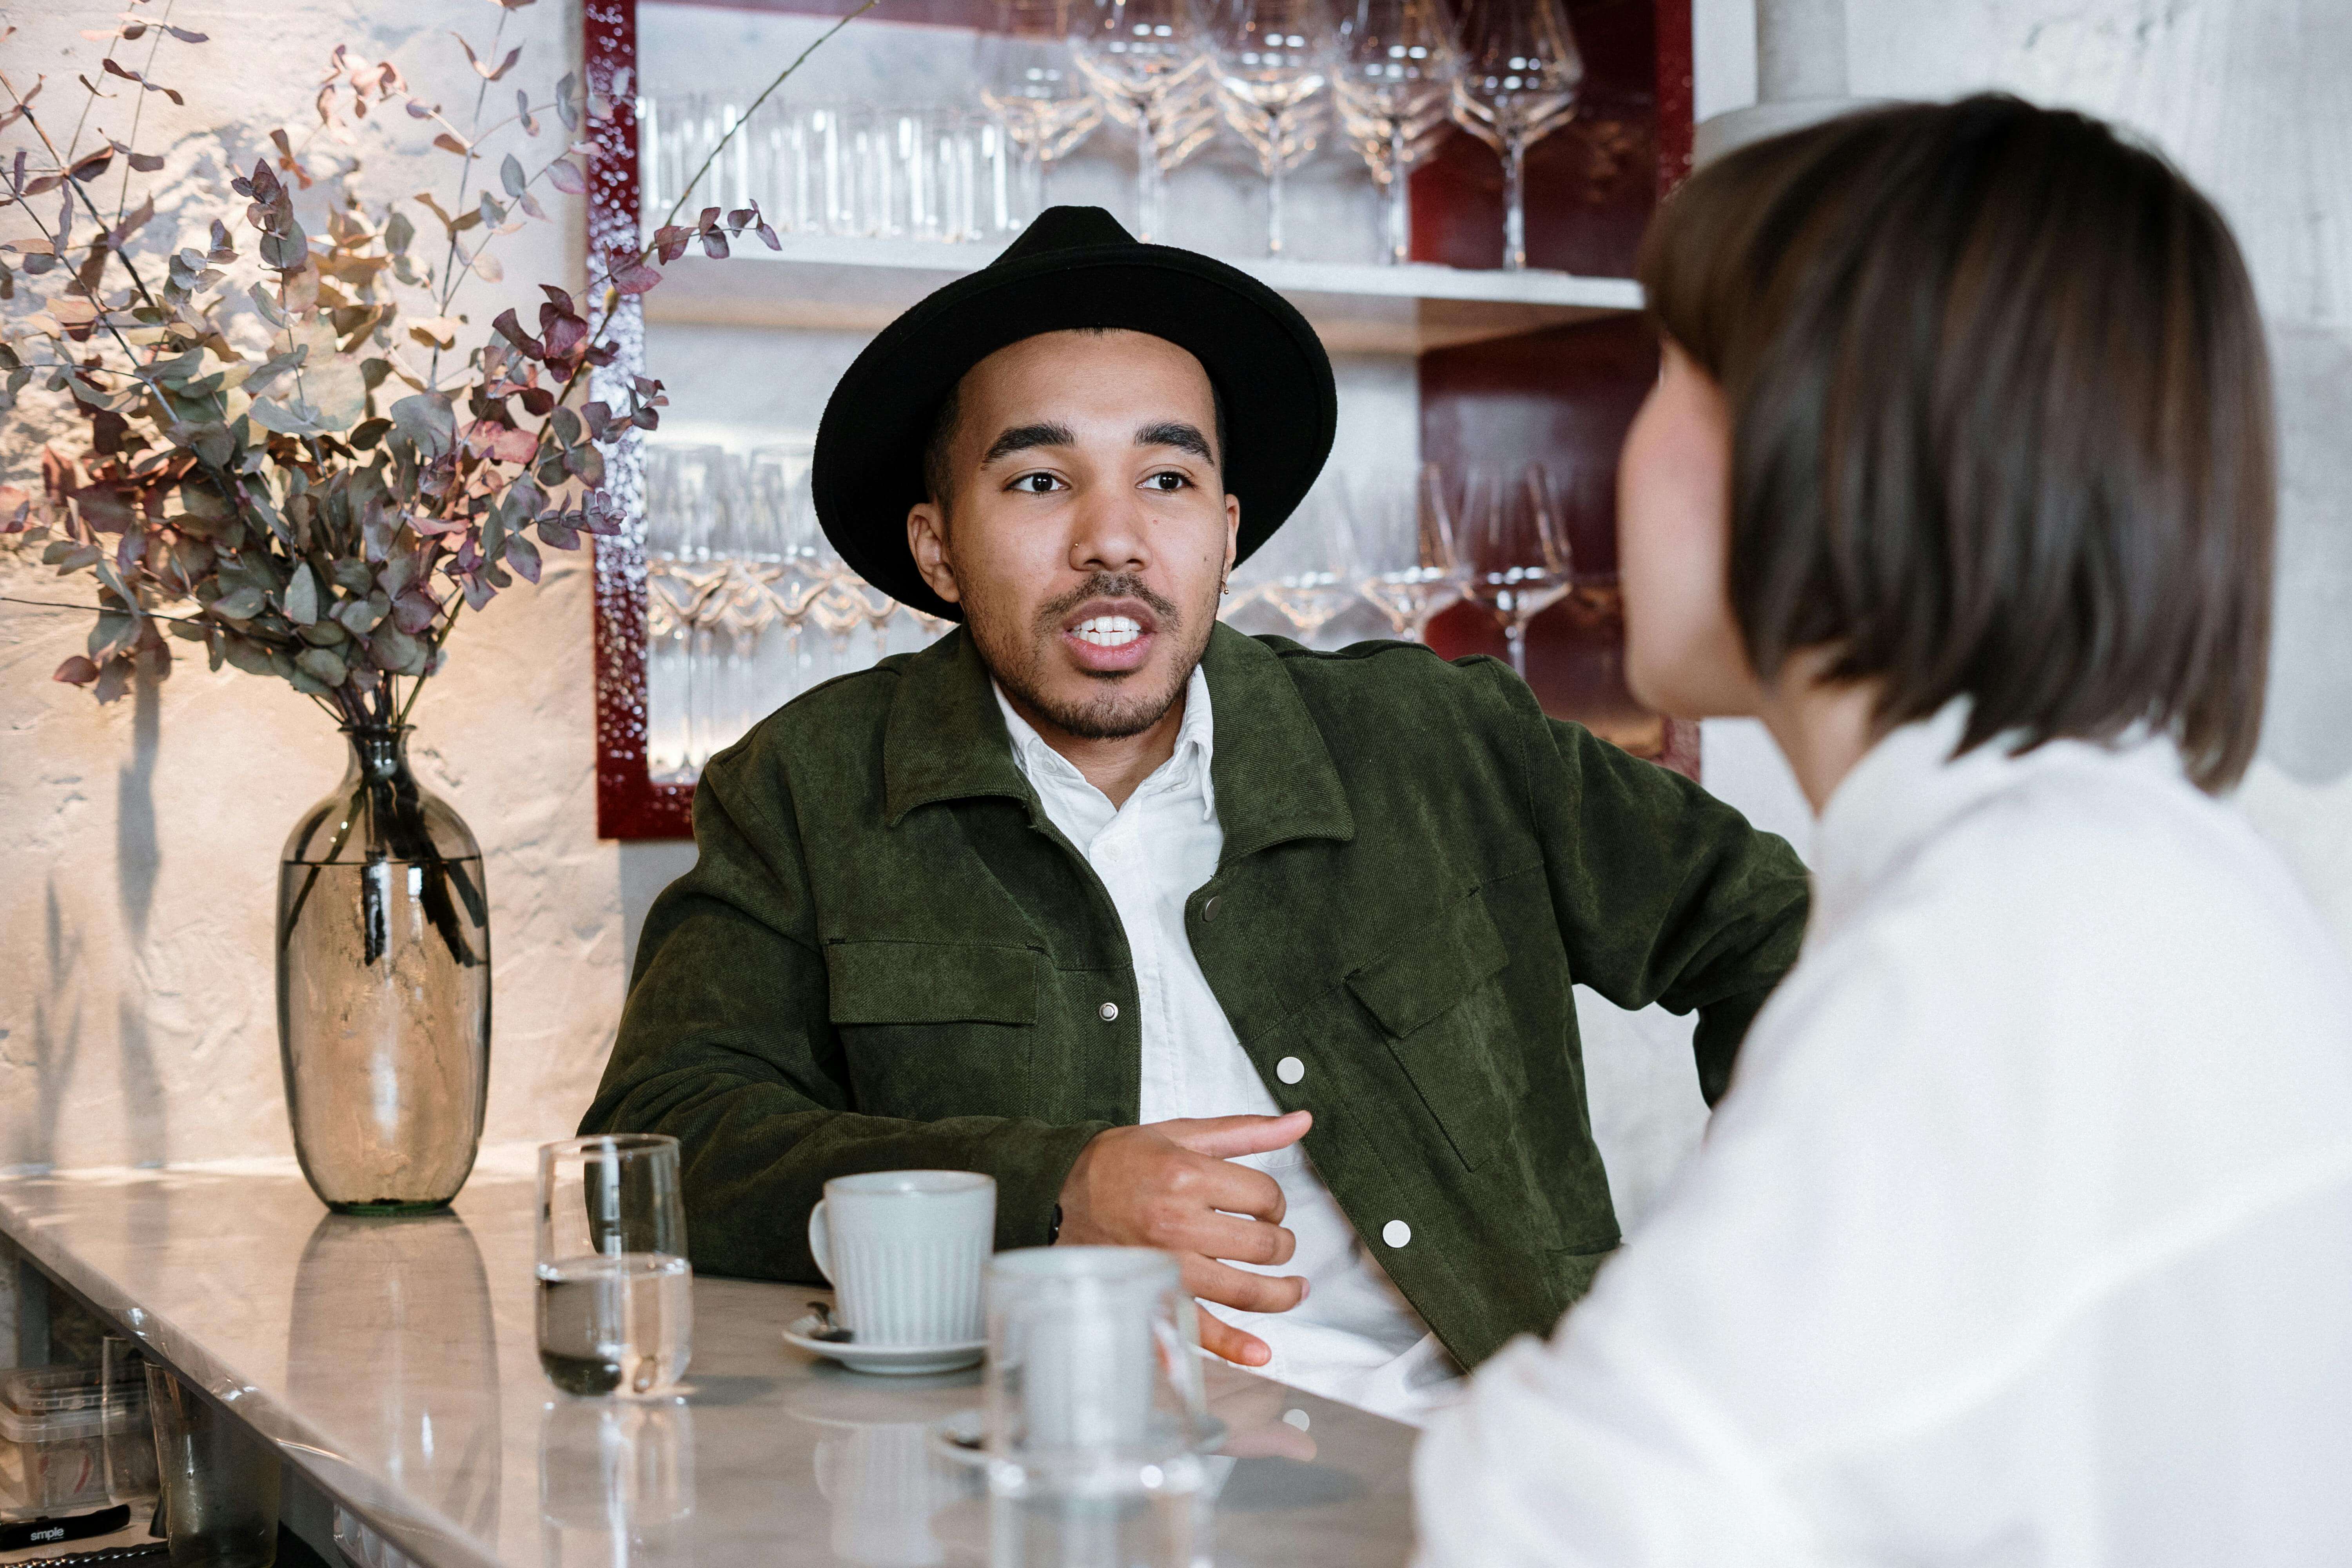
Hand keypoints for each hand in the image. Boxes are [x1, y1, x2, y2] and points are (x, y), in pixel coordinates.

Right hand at [1057, 1111, 1313, 1367]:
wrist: (1054, 1194)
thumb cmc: (1116, 1164)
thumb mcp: (1179, 1133)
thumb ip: (1244, 1130)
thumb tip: (1301, 1121)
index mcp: (1185, 1176)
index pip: (1264, 1196)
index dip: (1275, 1200)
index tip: (1265, 1204)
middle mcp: (1177, 1224)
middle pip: (1261, 1245)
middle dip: (1281, 1244)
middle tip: (1276, 1242)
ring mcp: (1165, 1266)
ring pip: (1244, 1290)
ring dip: (1280, 1294)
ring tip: (1292, 1289)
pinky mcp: (1152, 1296)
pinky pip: (1199, 1329)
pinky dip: (1234, 1346)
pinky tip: (1260, 1352)